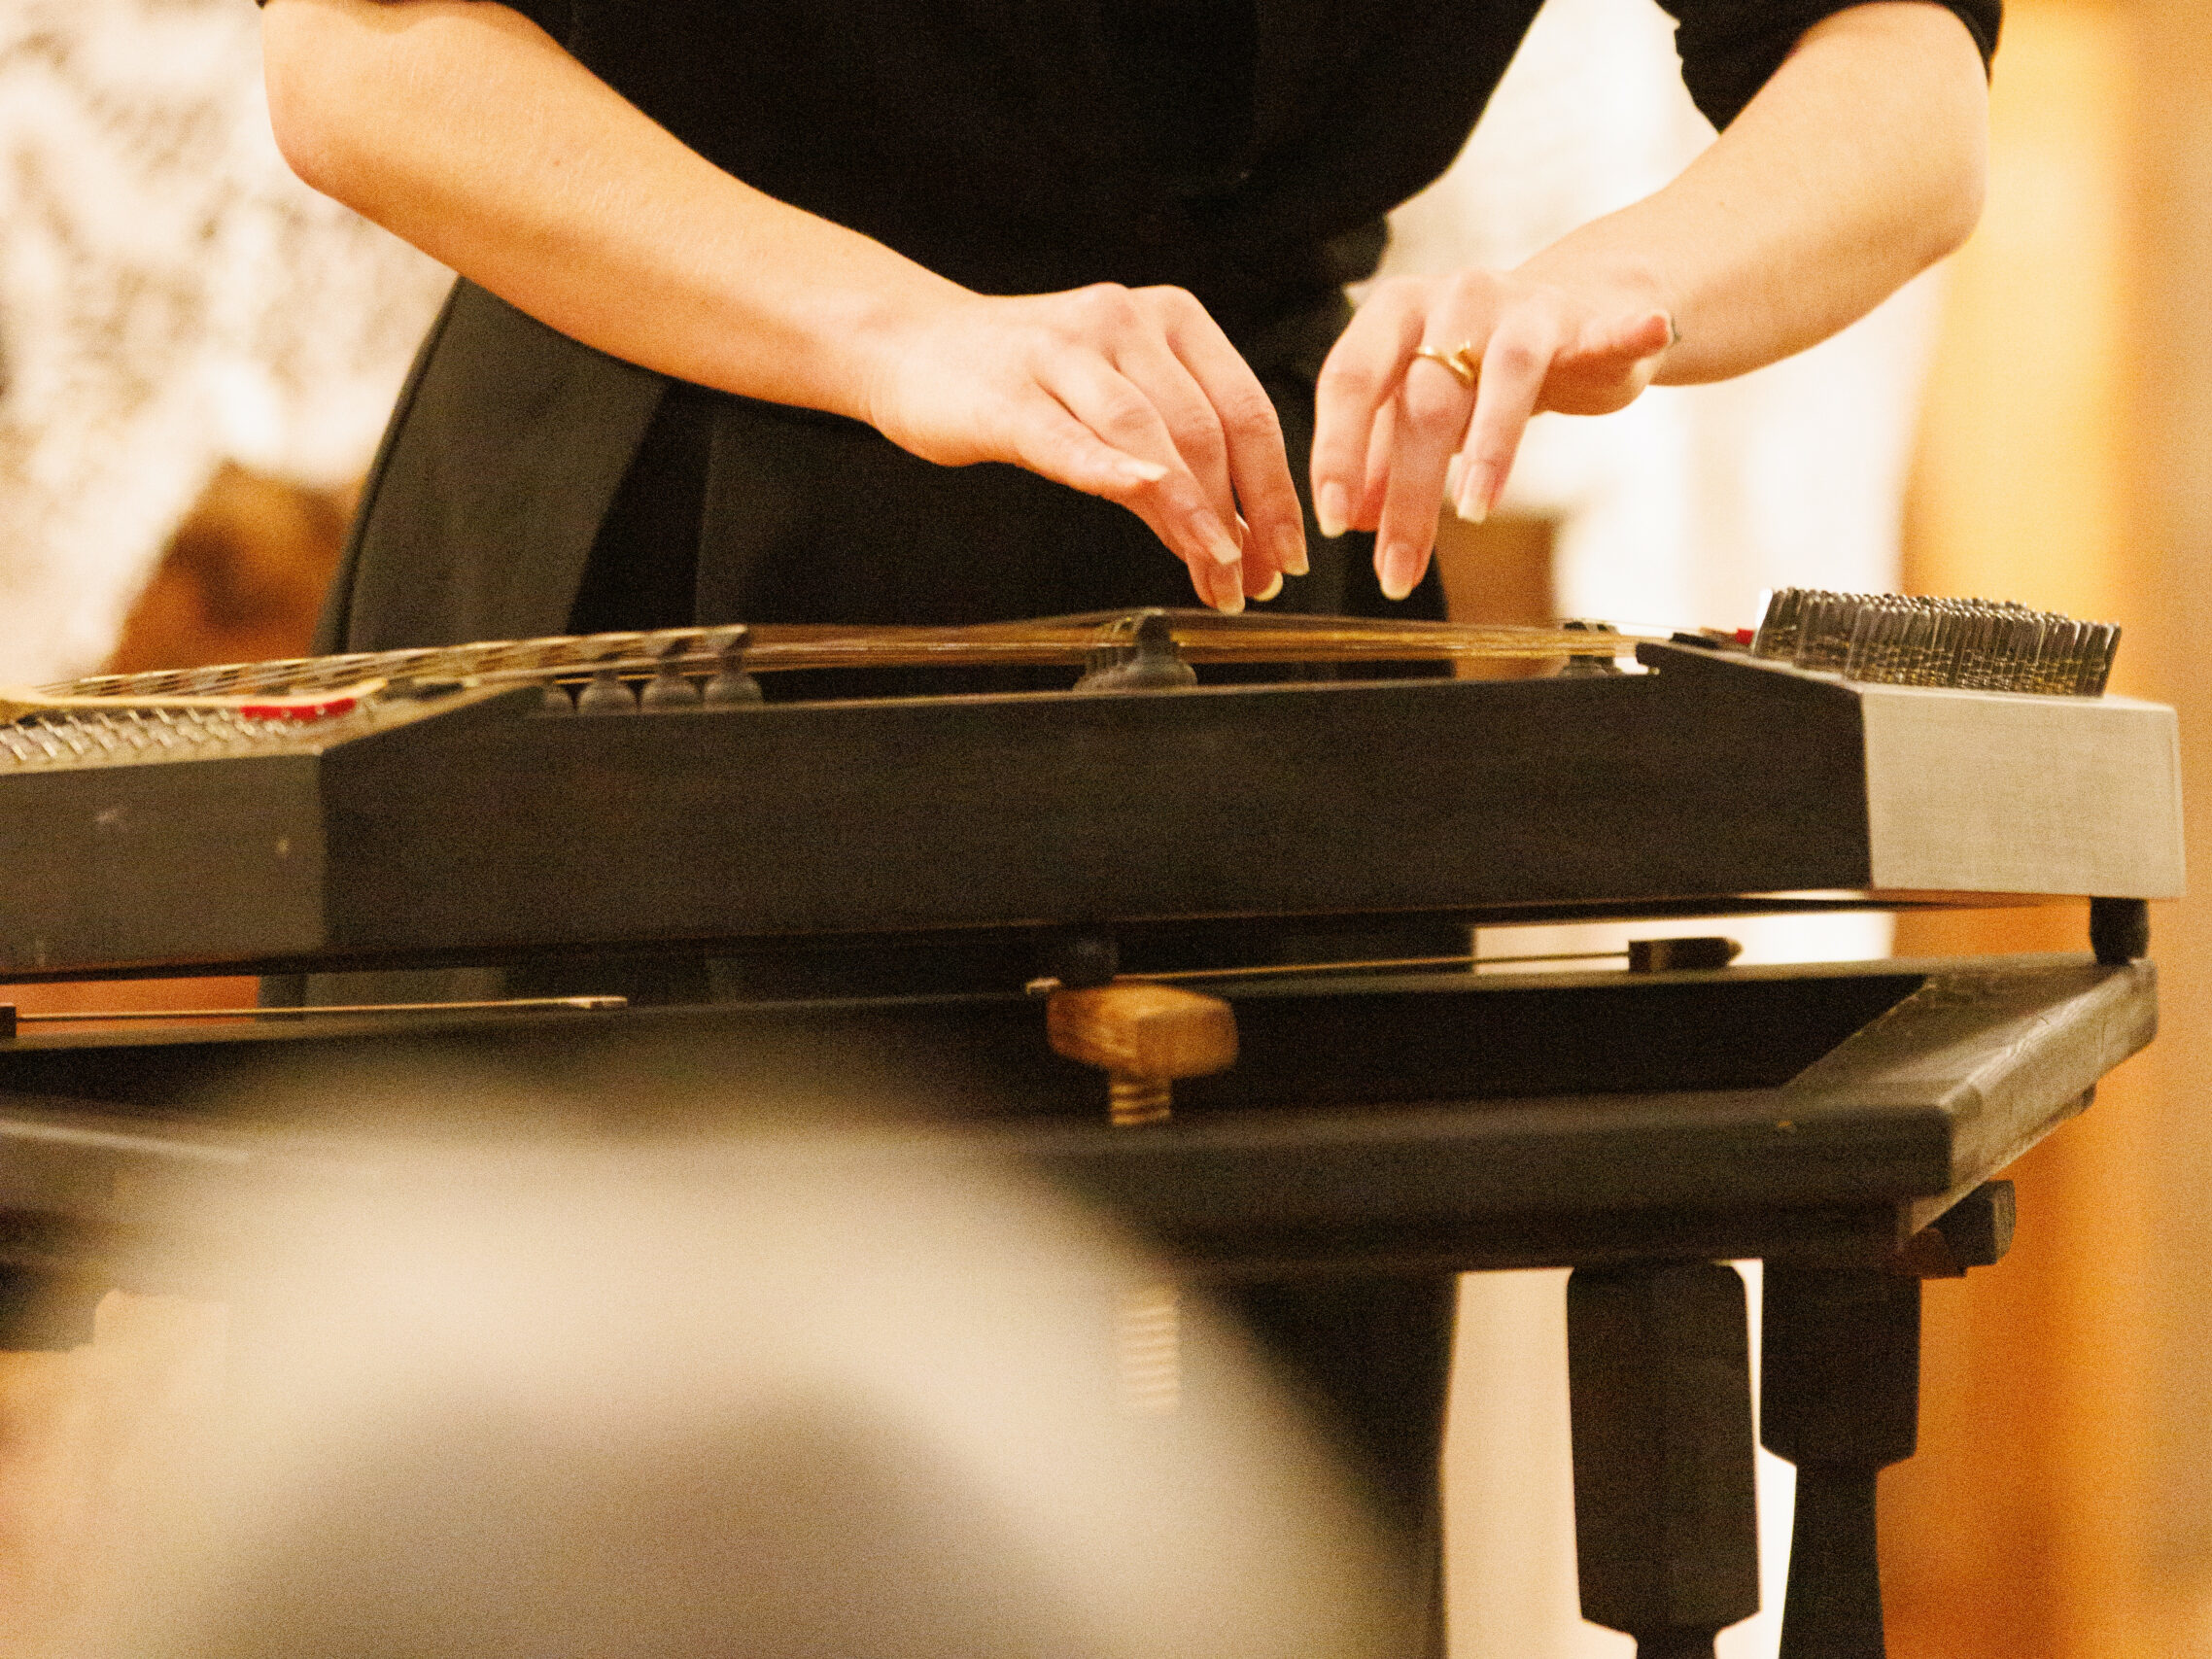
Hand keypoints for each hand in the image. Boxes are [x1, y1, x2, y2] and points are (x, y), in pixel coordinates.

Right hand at [863, 283, 1308, 612]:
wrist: (912, 347)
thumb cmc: (1024, 384)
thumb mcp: (1117, 407)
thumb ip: (1178, 460)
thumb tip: (1240, 539)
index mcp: (1173, 320)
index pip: (1246, 410)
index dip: (1275, 490)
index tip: (1289, 555)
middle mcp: (1126, 322)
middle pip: (1206, 429)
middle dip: (1238, 517)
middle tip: (1248, 582)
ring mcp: (1065, 351)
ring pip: (1149, 435)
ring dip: (1191, 514)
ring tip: (1213, 572)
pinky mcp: (1009, 393)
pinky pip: (1069, 436)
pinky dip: (1112, 468)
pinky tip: (1144, 497)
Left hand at [1310, 268, 1675, 599]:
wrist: (1567, 313)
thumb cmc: (1477, 369)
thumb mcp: (1422, 411)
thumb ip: (1384, 459)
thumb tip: (1354, 520)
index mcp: (1392, 316)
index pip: (1349, 382)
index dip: (1338, 454)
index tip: (1334, 524)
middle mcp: (1450, 300)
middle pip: (1423, 403)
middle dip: (1410, 496)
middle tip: (1399, 569)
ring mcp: (1519, 304)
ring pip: (1499, 376)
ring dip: (1488, 448)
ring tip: (1475, 511)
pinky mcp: (1584, 321)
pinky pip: (1605, 333)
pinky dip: (1624, 334)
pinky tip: (1646, 330)